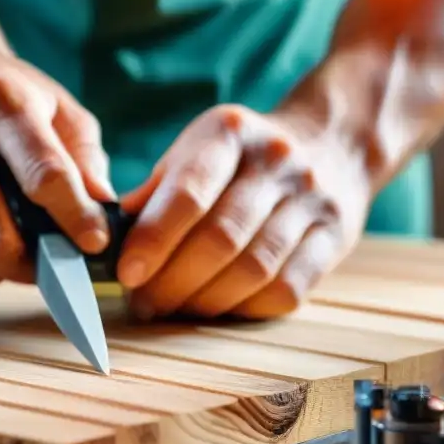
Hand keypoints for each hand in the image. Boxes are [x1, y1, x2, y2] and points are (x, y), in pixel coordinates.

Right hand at [0, 48, 114, 284]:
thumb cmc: (11, 104)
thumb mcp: (61, 113)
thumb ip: (86, 162)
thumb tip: (103, 219)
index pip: (42, 173)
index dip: (73, 217)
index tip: (95, 245)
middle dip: (33, 265)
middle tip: (55, 267)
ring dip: (0, 270)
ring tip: (16, 250)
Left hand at [116, 104, 371, 319]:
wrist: (331, 145)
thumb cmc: (239, 159)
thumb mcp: (195, 152)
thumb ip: (153, 193)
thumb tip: (106, 238)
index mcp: (230, 133)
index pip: (190, 192)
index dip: (154, 239)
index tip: (127, 275)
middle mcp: (277, 161)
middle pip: (220, 238)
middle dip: (173, 281)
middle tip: (144, 303)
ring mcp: (313, 200)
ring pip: (253, 270)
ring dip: (205, 302)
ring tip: (174, 310)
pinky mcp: (336, 238)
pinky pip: (286, 290)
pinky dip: (244, 309)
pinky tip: (218, 310)